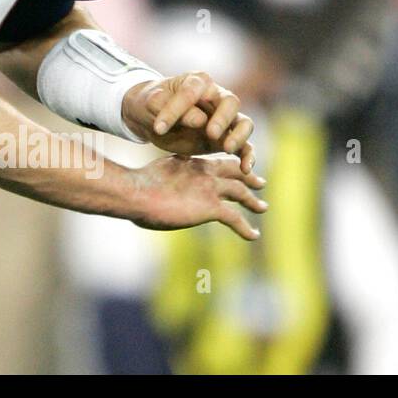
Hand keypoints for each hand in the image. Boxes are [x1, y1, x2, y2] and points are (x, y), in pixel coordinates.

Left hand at [122, 71, 255, 173]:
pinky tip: (245, 169)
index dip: (177, 110)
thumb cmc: (151, 105)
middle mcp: (216, 96)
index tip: (158, 128)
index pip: (192, 92)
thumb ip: (170, 109)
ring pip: (244, 123)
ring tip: (226, 148)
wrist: (152, 120)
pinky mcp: (226, 139)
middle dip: (223, 118)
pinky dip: (248, 157)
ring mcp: (224, 119)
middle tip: (211, 133)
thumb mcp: (151, 105)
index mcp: (195, 81)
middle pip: (231, 102)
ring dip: (239, 136)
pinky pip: (245, 147)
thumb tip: (200, 120)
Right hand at [129, 153, 266, 240]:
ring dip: (253, 201)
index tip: (234, 170)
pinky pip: (235, 218)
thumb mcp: (155, 175)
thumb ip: (167, 180)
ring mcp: (209, 188)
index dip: (227, 166)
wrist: (135, 192)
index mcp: (188, 162)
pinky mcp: (211, 207)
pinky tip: (253, 235)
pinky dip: (246, 228)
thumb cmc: (136, 187)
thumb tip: (161, 189)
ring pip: (240, 193)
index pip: (213, 162)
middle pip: (234, 171)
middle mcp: (203, 171)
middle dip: (248, 177)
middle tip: (260, 183)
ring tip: (262, 207)